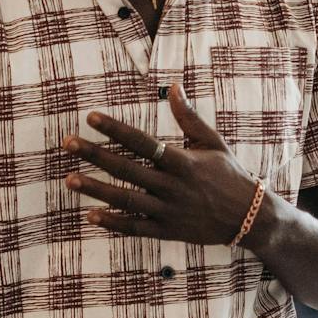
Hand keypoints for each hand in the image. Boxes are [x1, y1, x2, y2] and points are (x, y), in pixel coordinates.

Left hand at [64, 86, 262, 246]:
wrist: (249, 217)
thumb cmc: (229, 174)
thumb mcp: (213, 142)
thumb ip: (189, 117)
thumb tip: (173, 87)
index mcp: (184, 162)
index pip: (143, 142)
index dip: (116, 129)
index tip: (91, 117)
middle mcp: (173, 186)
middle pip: (128, 169)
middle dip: (95, 155)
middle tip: (68, 143)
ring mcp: (169, 211)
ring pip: (126, 199)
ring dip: (96, 189)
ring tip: (69, 179)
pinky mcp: (167, 230)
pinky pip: (136, 228)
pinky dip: (113, 222)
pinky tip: (90, 215)